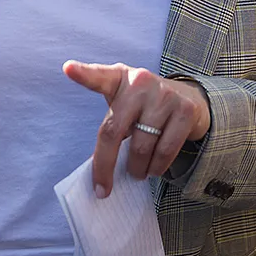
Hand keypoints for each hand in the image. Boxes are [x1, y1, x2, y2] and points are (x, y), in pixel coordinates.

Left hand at [65, 60, 210, 197]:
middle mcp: (141, 81)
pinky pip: (165, 150)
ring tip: (137, 172)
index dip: (83, 73)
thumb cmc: (144, 107)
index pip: (99, 77)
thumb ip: (112, 125)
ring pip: (141, 146)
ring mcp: (164, 94)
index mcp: (119, 78)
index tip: (67, 68)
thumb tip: (101, 173)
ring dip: (137, 169)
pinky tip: (154, 168)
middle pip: (114, 130)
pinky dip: (157, 167)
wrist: (188, 98)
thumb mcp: (124, 106)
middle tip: (105, 187)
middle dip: (106, 166)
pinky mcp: (185, 109)